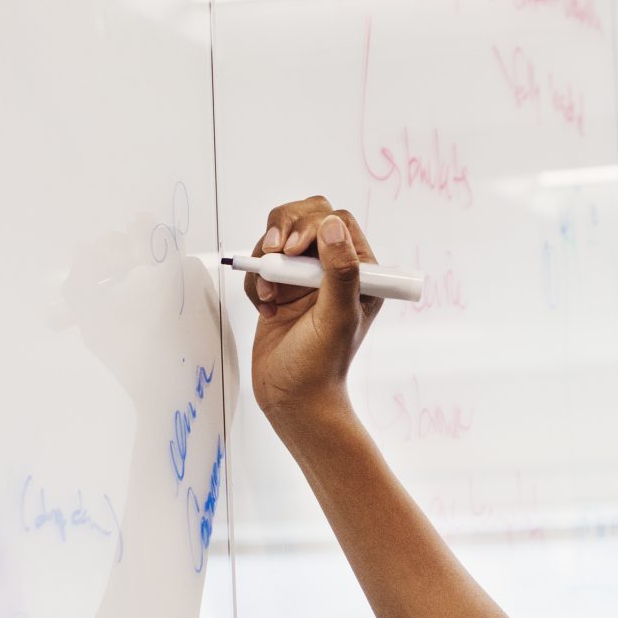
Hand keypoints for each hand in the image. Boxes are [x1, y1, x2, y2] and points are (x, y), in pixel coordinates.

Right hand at [244, 196, 382, 426]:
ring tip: (269, 293)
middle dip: (283, 231)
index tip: (293, 249)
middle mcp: (334, 270)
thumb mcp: (336, 317)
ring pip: (278, 238)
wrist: (292, 399)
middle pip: (306, 218)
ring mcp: (305, 278)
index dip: (312, 225)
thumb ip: (340, 271)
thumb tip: (331, 225)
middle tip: (273, 254)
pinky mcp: (280, 288)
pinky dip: (256, 281)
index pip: (337, 222)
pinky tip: (266, 310)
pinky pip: (261, 263)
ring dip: (266, 260)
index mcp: (361, 273)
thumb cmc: (321, 366)